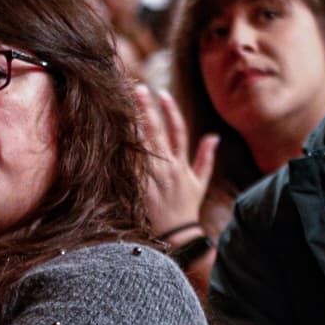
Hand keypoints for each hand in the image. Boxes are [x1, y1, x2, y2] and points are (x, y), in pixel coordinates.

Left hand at [134, 84, 216, 239]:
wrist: (176, 236)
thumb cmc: (187, 208)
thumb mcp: (201, 182)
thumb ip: (206, 158)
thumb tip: (214, 136)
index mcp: (181, 163)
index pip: (178, 130)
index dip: (171, 110)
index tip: (162, 93)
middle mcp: (167, 167)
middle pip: (156, 132)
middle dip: (147, 109)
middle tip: (137, 88)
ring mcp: (152, 177)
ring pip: (140, 146)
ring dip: (131, 125)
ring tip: (121, 106)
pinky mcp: (138, 188)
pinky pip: (128, 166)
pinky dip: (121, 152)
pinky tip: (110, 137)